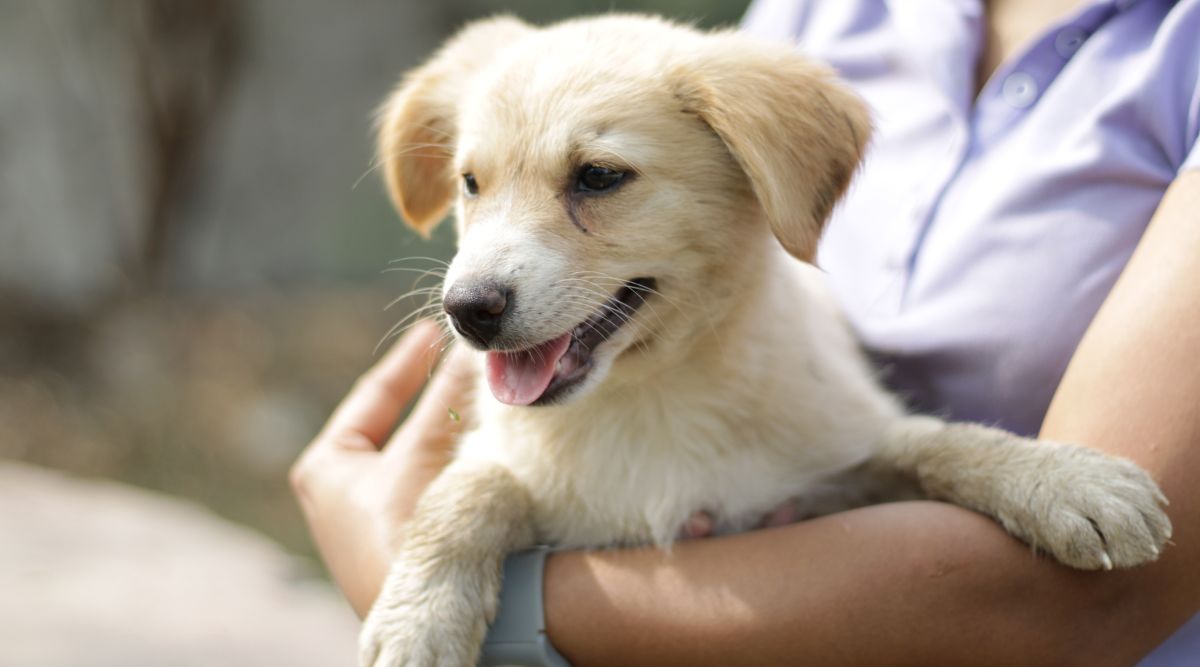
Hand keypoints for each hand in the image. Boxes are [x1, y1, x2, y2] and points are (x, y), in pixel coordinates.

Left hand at [290, 321, 474, 616]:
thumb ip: (445, 397)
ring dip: (449, 429)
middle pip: (397, 425)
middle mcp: (338, 497)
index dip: (409, 361)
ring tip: (480, 397)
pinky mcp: (402, 542)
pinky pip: (430, 484)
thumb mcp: (425, 452)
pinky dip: (453, 462)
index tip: (435, 331)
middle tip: (464, 360)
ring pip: (418, 456)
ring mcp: (370, 523)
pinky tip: (481, 448)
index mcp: (324, 469)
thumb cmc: (410, 531)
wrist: (432, 617)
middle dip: (434, 395)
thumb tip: (468, 345)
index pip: (373, 396)